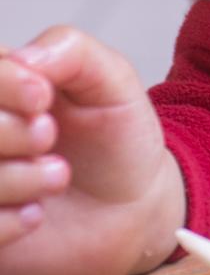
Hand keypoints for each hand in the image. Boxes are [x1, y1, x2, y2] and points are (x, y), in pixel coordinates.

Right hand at [0, 27, 183, 274]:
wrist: (131, 207)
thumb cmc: (116, 137)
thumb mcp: (112, 82)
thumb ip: (72, 51)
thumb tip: (23, 57)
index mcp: (6, 83)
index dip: (6, 84)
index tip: (42, 97)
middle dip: (12, 131)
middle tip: (49, 136)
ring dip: (18, 178)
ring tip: (59, 176)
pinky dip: (8, 223)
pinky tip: (36, 214)